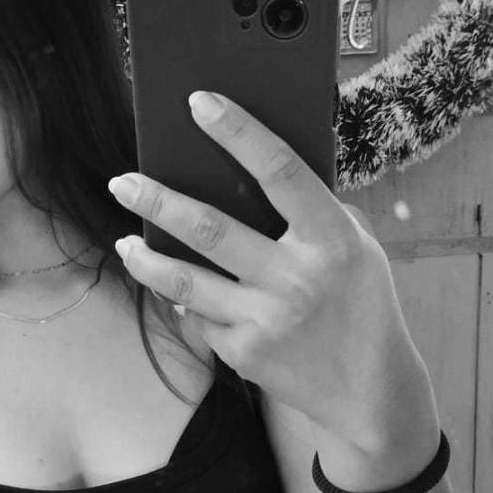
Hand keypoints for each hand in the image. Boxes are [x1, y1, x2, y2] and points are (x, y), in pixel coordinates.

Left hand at [107, 90, 434, 461]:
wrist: (370, 391)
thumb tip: (250, 173)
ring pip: (184, 281)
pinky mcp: (244, 353)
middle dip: (157, 201)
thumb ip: (315, 214)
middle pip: (210, 229)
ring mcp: (266, 320)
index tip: (200, 102)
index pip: (279, 171)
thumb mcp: (358, 250)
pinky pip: (198, 317)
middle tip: (122, 182)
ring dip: (145, 259)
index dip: (238, 132)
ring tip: (124, 242)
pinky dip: (184, 301)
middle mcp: (296, 279)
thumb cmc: (362, 305)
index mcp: (332, 240)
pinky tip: (174, 291)